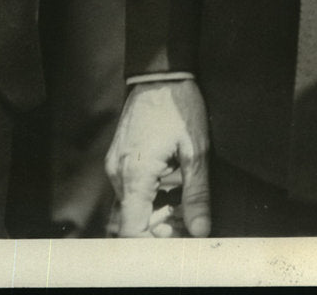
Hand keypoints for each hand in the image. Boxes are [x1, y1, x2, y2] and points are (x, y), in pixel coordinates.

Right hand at [105, 78, 210, 237]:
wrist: (161, 72)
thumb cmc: (179, 107)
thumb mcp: (195, 151)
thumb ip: (196, 194)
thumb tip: (200, 230)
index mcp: (135, 176)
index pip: (131, 231)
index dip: (154, 244)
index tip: (178, 241)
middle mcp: (118, 174)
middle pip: (134, 220)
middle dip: (162, 226)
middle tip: (190, 217)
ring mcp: (116, 165)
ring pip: (134, 205)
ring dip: (158, 208)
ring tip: (185, 193)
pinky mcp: (119, 157)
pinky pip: (132, 187)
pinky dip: (151, 192)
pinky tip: (173, 180)